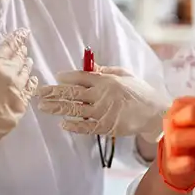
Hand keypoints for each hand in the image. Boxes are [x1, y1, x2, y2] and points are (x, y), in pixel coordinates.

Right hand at [0, 26, 37, 191]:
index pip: (9, 46)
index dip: (16, 38)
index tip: (23, 32)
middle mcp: (10, 78)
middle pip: (19, 60)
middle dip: (21, 51)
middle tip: (23, 45)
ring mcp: (16, 96)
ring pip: (25, 76)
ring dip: (26, 66)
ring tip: (28, 60)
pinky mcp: (18, 113)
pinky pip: (28, 94)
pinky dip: (31, 84)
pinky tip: (31, 81)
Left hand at [37, 65, 168, 142]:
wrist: (155, 113)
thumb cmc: (141, 92)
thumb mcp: (125, 75)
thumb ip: (106, 71)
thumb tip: (89, 68)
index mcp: (106, 80)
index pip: (80, 76)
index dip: (66, 77)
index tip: (56, 78)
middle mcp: (101, 95)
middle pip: (72, 93)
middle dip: (53, 92)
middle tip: (40, 92)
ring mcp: (102, 112)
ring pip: (74, 109)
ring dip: (56, 108)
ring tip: (43, 106)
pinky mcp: (105, 127)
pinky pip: (85, 126)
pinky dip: (73, 125)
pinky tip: (62, 123)